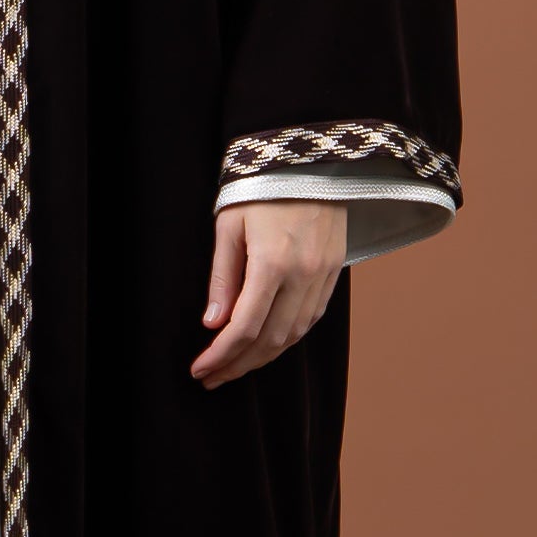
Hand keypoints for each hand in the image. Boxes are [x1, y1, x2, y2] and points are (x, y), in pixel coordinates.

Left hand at [191, 199, 348, 386]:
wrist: (309, 158)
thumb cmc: (260, 186)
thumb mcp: (229, 225)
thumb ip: (222, 277)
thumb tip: (213, 324)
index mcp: (272, 262)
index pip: (245, 327)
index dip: (221, 355)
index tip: (200, 370)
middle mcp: (303, 274)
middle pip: (271, 340)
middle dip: (239, 365)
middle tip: (213, 378)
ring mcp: (324, 275)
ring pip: (295, 335)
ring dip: (264, 357)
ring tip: (236, 367)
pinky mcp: (335, 271)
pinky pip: (312, 318)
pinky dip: (289, 338)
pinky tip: (268, 345)